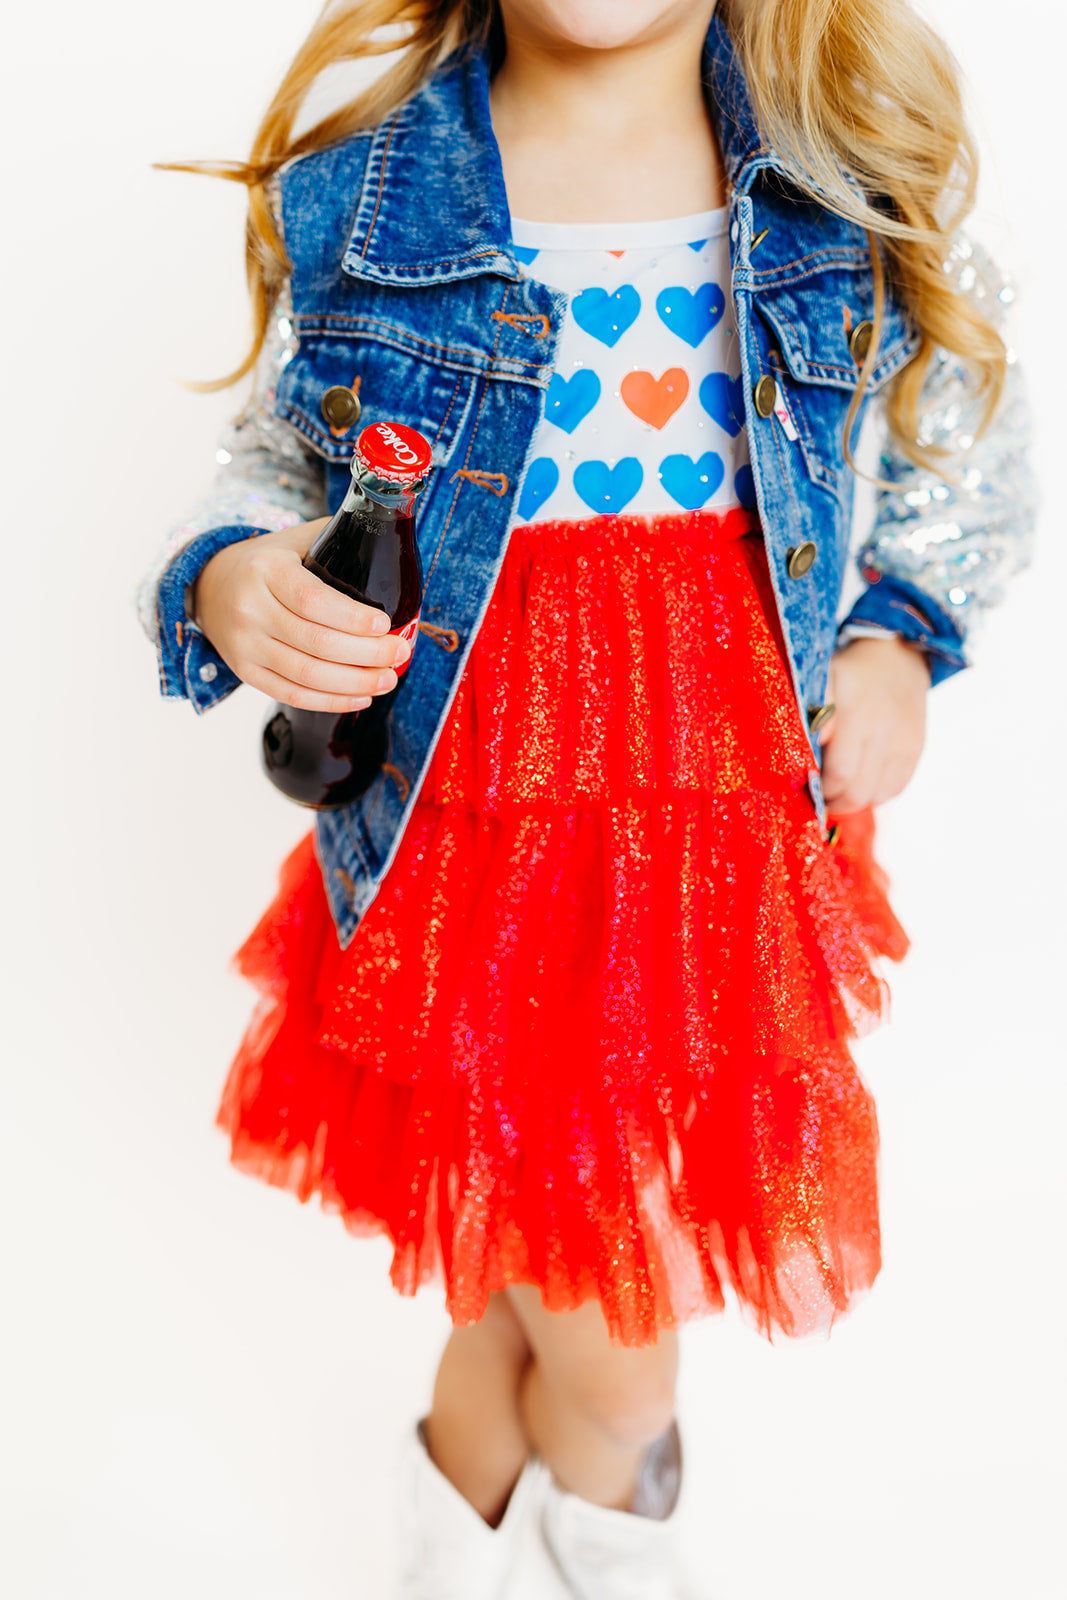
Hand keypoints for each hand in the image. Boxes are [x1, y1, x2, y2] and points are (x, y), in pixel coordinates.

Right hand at [191, 520, 411, 710]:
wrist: (210, 587)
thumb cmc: (268, 563)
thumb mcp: (295, 540)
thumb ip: (337, 537)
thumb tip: (392, 541)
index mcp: (266, 570)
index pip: (312, 600)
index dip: (352, 618)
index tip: (385, 625)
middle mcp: (250, 609)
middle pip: (316, 642)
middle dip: (367, 654)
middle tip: (399, 653)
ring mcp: (245, 644)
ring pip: (307, 675)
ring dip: (355, 683)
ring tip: (388, 679)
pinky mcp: (246, 672)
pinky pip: (292, 695)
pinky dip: (330, 702)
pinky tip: (361, 698)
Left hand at [818, 636, 929, 812]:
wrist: (895, 656)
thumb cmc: (845, 675)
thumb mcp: (819, 683)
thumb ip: (808, 716)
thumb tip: (802, 755)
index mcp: (854, 710)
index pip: (839, 772)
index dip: (820, 789)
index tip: (807, 786)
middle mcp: (882, 727)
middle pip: (856, 790)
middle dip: (834, 802)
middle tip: (820, 797)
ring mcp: (903, 739)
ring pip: (876, 796)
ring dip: (853, 802)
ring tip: (839, 792)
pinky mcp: (916, 747)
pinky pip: (895, 788)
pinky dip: (875, 795)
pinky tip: (861, 784)